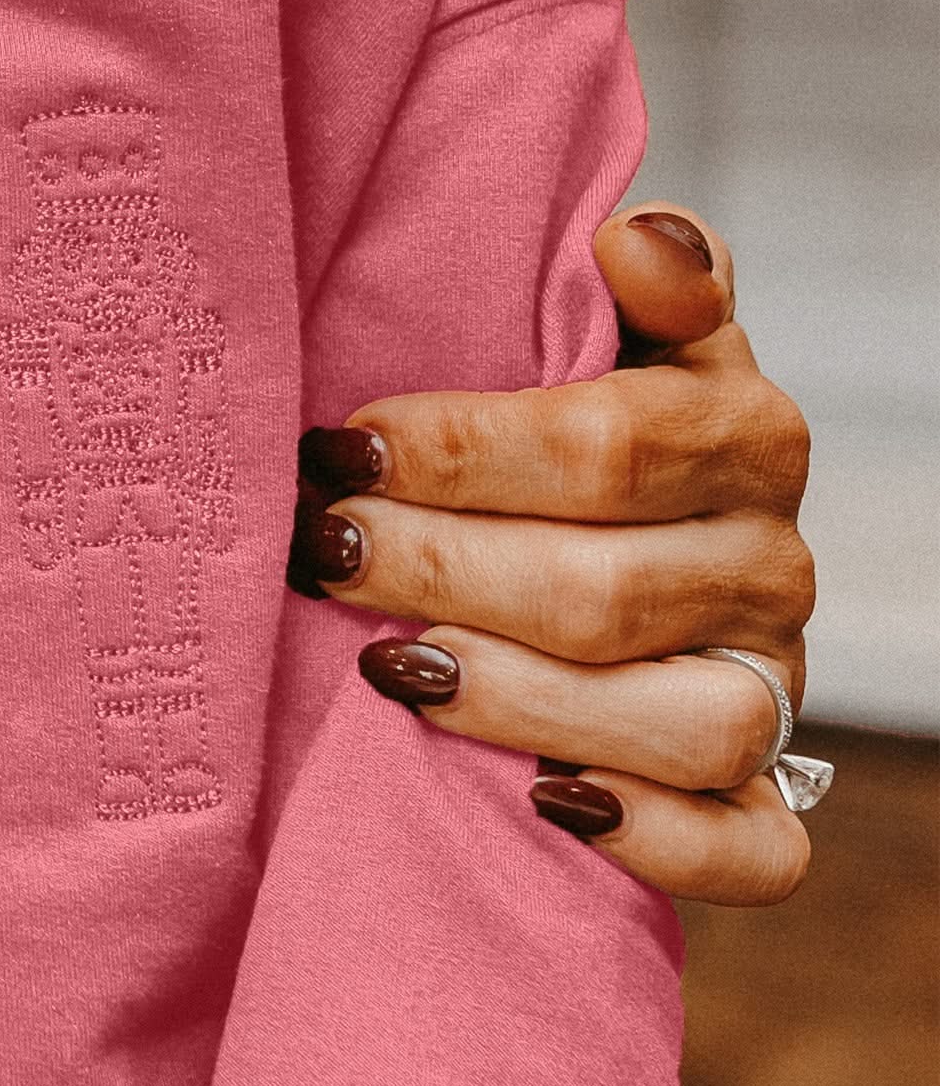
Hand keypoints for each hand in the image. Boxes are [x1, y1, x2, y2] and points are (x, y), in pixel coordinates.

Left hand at [293, 206, 814, 907]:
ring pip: (680, 722)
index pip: (612, 446)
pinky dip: (658, 838)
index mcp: (743, 434)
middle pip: (609, 589)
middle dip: (439, 570)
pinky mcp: (755, 796)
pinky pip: (750, 846)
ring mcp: (768, 686)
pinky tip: (546, 802)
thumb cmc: (564, 438)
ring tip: (389, 667)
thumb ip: (633, 287)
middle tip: (317, 550)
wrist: (603, 548)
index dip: (463, 449)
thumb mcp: (602, 339)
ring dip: (519, 699)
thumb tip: (634, 238)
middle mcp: (769, 565)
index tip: (339, 446)